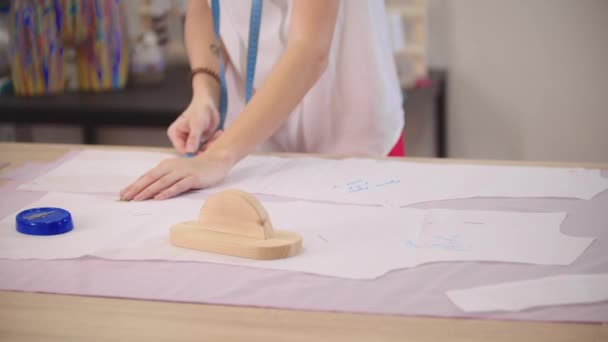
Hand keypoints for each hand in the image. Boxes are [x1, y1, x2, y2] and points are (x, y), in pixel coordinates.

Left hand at [119, 152, 233, 200]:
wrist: (215, 162)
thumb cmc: (194, 170)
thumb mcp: (177, 172)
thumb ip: (165, 178)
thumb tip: (149, 190)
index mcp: (166, 165)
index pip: (147, 176)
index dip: (134, 184)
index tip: (123, 194)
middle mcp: (172, 167)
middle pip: (151, 178)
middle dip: (137, 188)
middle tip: (125, 197)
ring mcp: (182, 172)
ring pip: (162, 182)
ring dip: (148, 191)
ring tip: (137, 199)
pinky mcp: (192, 178)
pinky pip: (178, 186)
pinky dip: (167, 192)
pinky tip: (159, 198)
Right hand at [168, 93, 219, 154]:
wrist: (208, 104)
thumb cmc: (200, 111)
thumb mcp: (197, 124)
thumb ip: (193, 138)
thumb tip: (189, 151)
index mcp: (175, 134)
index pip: (181, 150)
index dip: (192, 153)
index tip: (203, 151)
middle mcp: (181, 139)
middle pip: (191, 152)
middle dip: (203, 149)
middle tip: (213, 143)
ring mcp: (191, 141)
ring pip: (200, 151)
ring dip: (210, 145)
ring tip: (217, 135)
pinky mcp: (200, 141)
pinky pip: (207, 147)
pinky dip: (214, 142)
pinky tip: (219, 133)